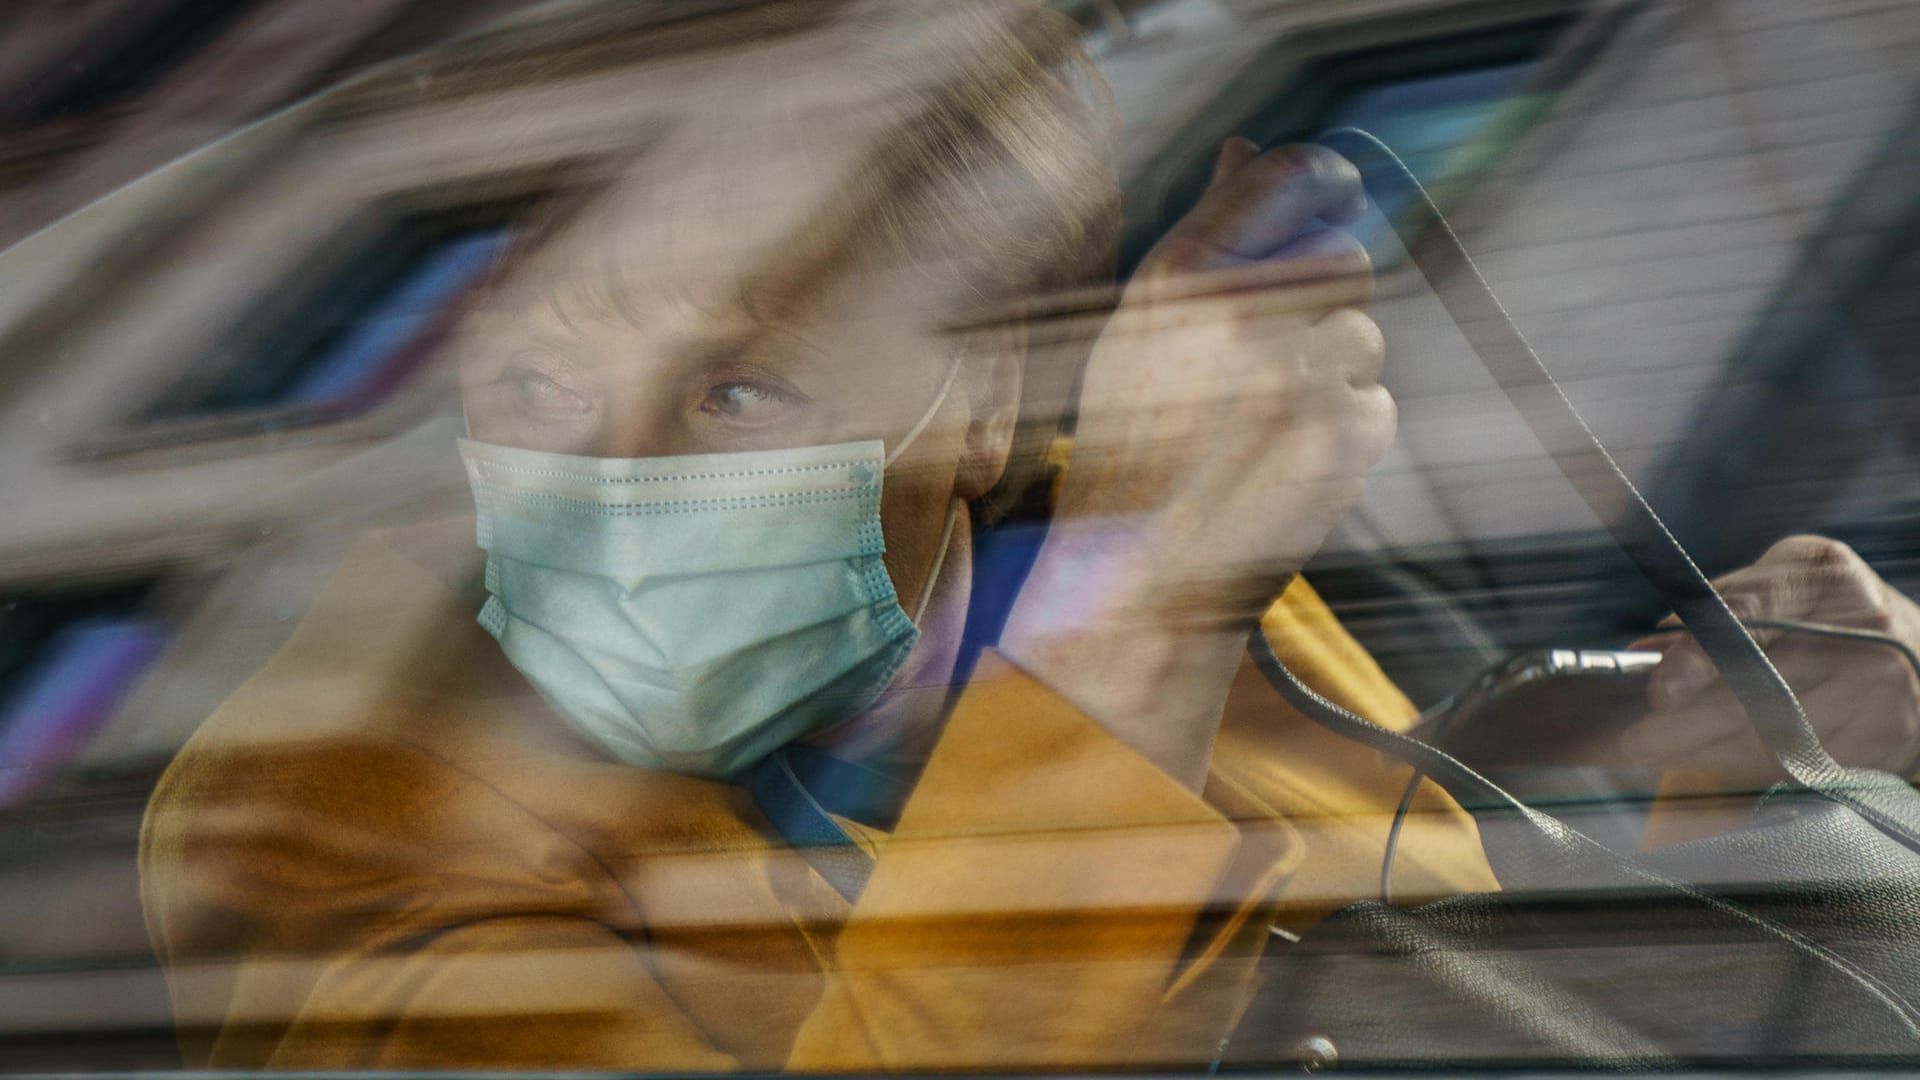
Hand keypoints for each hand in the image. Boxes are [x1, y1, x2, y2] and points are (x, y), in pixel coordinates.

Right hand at [999, 140, 1392, 786]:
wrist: (1138, 587)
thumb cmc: (1127, 458)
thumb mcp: (1137, 332)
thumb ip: (1200, 234)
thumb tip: (1244, 149)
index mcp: (1176, 280)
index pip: (1283, 177)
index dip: (1315, 187)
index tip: (1320, 205)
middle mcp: (1240, 317)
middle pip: (1340, 260)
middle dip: (1322, 305)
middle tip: (1275, 362)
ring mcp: (1299, 375)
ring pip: (1362, 338)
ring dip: (1332, 376)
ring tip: (1266, 430)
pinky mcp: (1344, 434)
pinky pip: (1375, 403)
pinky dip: (1343, 434)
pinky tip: (1285, 466)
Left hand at [1621, 535, 1919, 781]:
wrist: (1918, 650)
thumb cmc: (1825, 612)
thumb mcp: (1778, 583)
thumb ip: (1716, 607)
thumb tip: (1648, 646)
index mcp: (1825, 578)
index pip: (1754, 612)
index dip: (1702, 652)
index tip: (1659, 688)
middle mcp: (1867, 630)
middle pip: (1764, 686)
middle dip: (1690, 720)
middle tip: (1633, 740)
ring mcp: (1887, 688)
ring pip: (1780, 735)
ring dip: (1709, 752)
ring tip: (1656, 755)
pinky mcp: (1891, 738)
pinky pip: (1805, 764)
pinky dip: (1748, 767)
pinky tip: (1709, 764)